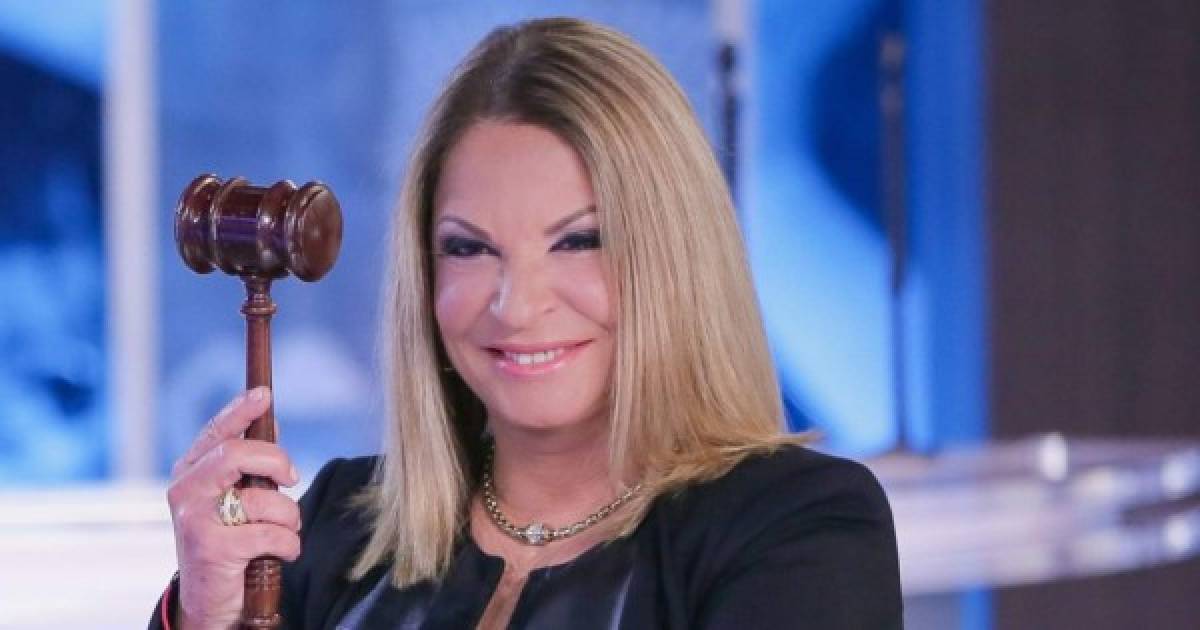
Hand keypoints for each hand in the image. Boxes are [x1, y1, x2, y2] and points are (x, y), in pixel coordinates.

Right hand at [166, 387, 301, 629]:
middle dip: (276, 460)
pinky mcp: (212, 549)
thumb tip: (271, 422)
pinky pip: (272, 534)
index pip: (217, 432)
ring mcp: (195, 519)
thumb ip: (247, 462)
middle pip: (236, 454)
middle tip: (292, 476)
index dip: (241, 411)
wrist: (208, 599)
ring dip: (289, 517)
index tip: (264, 395)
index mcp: (191, 471)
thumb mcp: (233, 496)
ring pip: (263, 499)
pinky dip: (289, 544)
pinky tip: (282, 552)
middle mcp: (186, 490)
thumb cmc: (227, 540)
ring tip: (284, 530)